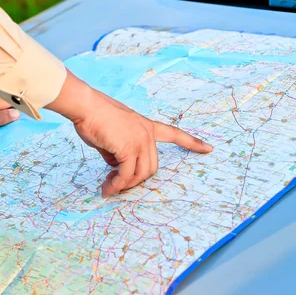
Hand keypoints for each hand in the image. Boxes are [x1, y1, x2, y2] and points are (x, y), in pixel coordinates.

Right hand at [46, 71, 213, 196]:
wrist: (86, 105)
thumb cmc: (95, 117)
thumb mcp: (113, 136)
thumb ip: (120, 151)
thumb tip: (118, 168)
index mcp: (147, 126)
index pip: (175, 134)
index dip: (192, 143)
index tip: (209, 148)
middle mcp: (148, 133)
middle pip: (152, 167)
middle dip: (136, 180)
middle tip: (116, 185)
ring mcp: (140, 140)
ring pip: (142, 173)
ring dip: (125, 185)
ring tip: (109, 188)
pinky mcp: (128, 148)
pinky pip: (126, 174)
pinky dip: (117, 184)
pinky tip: (108, 187)